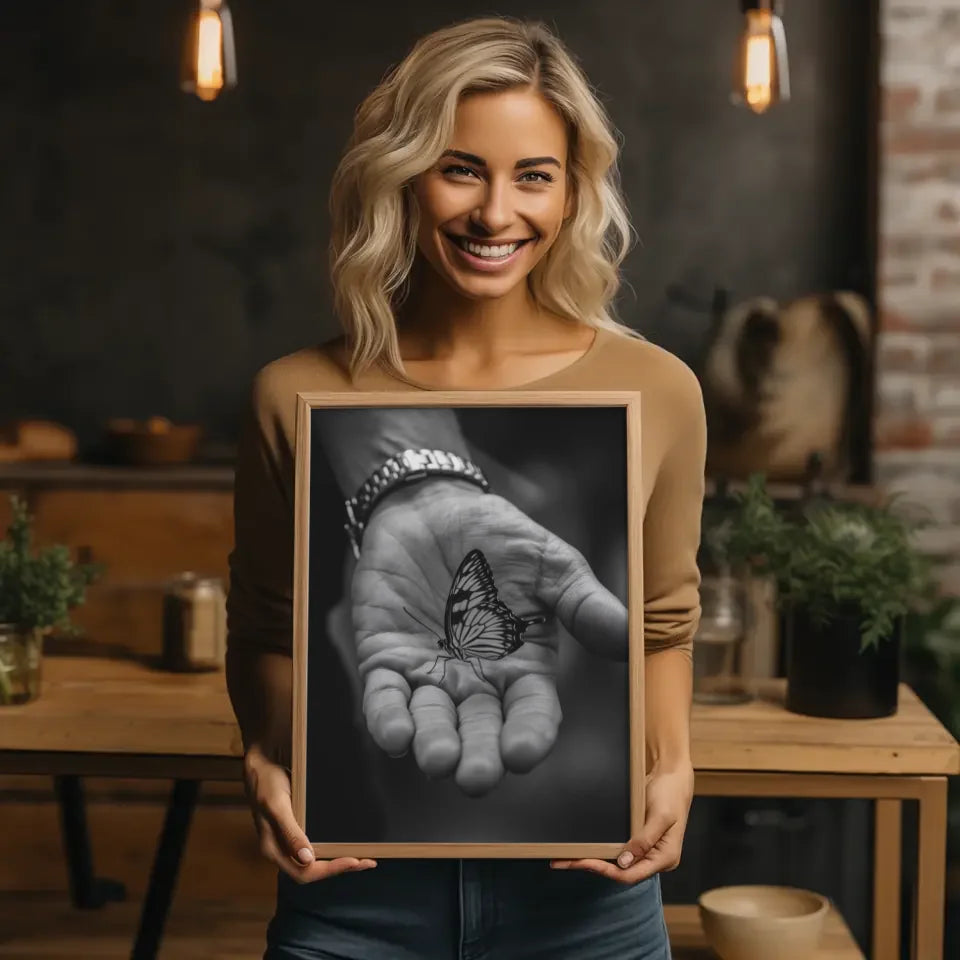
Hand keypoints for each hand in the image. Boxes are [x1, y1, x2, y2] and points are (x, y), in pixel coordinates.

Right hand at [242, 742, 376, 882]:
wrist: (260, 762)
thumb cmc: (266, 782)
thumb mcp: (277, 806)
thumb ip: (290, 833)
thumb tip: (307, 859)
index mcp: (274, 849)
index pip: (304, 873)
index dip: (330, 869)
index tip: (354, 861)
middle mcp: (282, 849)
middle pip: (312, 870)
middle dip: (340, 868)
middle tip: (368, 862)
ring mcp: (289, 839)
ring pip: (315, 860)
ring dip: (338, 860)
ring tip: (363, 857)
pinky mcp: (296, 828)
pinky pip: (315, 844)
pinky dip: (332, 847)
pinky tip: (346, 843)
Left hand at [346, 479, 626, 796]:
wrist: (434, 506)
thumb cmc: (499, 538)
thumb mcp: (549, 564)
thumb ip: (582, 603)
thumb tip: (631, 640)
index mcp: (523, 668)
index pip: (531, 713)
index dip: (528, 736)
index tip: (521, 753)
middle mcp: (476, 683)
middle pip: (480, 732)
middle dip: (478, 757)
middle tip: (475, 777)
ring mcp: (429, 675)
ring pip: (431, 723)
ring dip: (433, 745)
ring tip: (437, 759)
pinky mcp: (385, 660)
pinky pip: (384, 698)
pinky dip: (387, 719)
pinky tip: (395, 736)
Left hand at [550, 760, 693, 882]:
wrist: (672, 776)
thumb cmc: (670, 794)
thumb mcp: (660, 816)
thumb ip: (644, 840)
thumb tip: (624, 862)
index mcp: (665, 858)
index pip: (631, 875)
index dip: (606, 871)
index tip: (585, 863)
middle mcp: (655, 858)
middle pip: (621, 871)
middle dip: (594, 867)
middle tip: (566, 861)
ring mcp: (646, 850)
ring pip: (618, 863)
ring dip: (595, 860)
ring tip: (569, 857)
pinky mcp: (638, 840)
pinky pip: (619, 850)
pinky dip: (603, 850)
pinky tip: (586, 848)